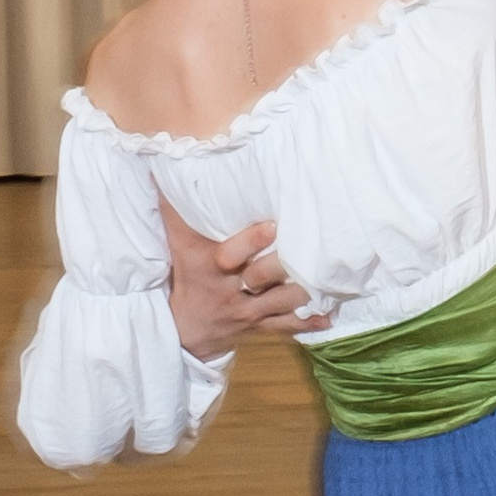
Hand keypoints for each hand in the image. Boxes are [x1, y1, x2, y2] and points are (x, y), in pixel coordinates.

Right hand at [164, 208, 324, 360]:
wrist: (187, 328)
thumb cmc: (188, 275)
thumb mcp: (179, 243)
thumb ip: (176, 208)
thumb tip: (166, 167)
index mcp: (212, 267)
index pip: (229, 254)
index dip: (250, 242)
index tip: (272, 226)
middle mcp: (231, 290)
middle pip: (261, 280)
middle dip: (283, 268)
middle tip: (310, 253)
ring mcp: (248, 310)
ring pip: (280, 304)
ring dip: (304, 294)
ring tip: (328, 279)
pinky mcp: (260, 325)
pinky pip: (286, 325)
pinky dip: (308, 321)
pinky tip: (329, 315)